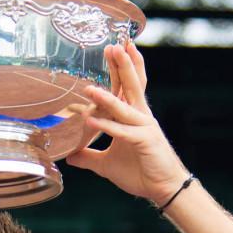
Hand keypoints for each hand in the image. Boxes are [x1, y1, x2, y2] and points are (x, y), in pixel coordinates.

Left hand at [66, 44, 188, 204]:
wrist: (162, 188)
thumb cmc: (140, 171)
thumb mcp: (107, 164)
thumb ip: (89, 157)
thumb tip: (70, 156)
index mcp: (134, 116)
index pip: (129, 86)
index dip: (123, 66)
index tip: (116, 46)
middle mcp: (140, 117)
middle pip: (131, 86)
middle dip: (122, 66)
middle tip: (112, 45)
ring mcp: (143, 128)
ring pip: (124, 107)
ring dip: (106, 97)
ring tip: (90, 87)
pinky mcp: (144, 142)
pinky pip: (121, 132)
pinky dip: (106, 127)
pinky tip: (90, 121)